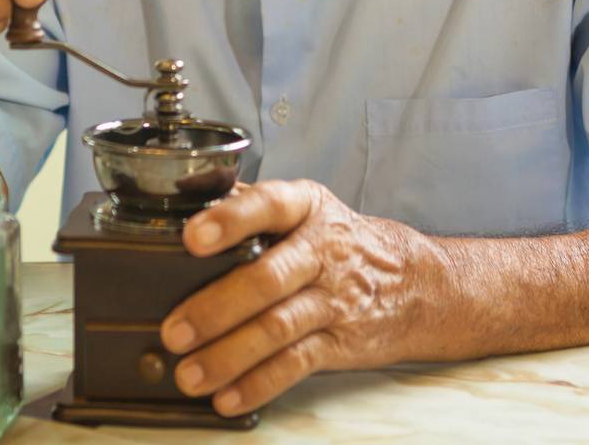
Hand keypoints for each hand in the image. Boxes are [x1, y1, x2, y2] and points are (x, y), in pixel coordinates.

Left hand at [159, 180, 438, 416]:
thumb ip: (251, 202)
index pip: (269, 205)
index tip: (192, 238)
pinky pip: (296, 365)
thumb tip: (189, 191)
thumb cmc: (339, 242)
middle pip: (269, 278)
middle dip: (217, 307)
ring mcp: (334, 299)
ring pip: (278, 327)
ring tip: (189, 373)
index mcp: (306, 208)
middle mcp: (323, 251)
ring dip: (229, 355)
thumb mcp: (305, 208)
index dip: (230, 220)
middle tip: (175, 330)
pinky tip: (227, 396)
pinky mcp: (341, 342)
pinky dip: (259, 384)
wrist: (414, 282)